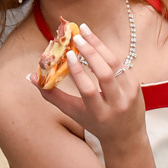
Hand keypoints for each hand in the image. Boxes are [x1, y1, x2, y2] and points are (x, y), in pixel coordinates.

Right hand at [29, 24, 144, 145]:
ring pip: (115, 65)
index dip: (78, 72)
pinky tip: (96, 42)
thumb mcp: (73, 113)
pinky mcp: (136, 85)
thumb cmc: (95, 123)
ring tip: (85, 31)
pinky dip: (107, 52)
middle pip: (105, 74)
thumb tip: (30, 77)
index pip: (88, 90)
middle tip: (77, 36)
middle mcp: (116, 104)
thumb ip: (52, 96)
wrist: (126, 136)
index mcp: (98, 114)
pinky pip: (121, 64)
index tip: (68, 54)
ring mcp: (129, 94)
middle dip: (91, 53)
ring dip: (100, 46)